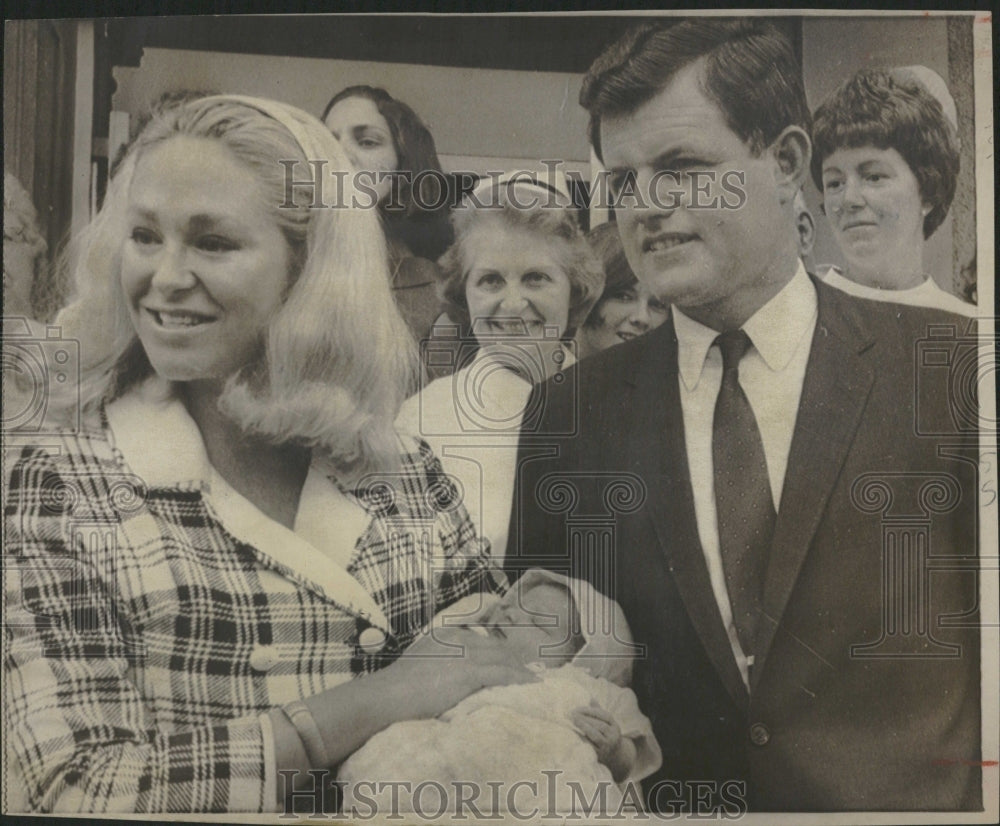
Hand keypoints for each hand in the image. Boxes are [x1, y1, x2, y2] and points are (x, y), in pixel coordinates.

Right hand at [379, 626, 537, 719]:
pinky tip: (530, 684)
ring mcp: (465, 654)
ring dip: (520, 670)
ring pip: (503, 659)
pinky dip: (518, 678)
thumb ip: (441, 662)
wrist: (388, 696)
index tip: (511, 661)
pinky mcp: (470, 671)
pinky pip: (503, 673)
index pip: (482, 641)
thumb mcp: (422, 663)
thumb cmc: (398, 688)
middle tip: (528, 671)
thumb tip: (453, 675)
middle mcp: (459, 639)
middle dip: (513, 659)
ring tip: (532, 679)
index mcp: (447, 635)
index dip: (499, 652)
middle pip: (496, 648)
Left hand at [571, 700, 635, 781]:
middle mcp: (613, 736)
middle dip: (585, 718)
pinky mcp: (600, 755)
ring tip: (572, 720)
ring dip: (583, 727)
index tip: (578, 707)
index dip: (591, 710)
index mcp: (615, 726)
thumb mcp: (607, 724)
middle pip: (599, 725)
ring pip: (595, 735)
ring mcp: (607, 746)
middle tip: (572, 713)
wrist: (615, 756)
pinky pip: (590, 745)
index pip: (605, 715)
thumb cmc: (607, 735)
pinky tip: (574, 733)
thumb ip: (598, 711)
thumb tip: (589, 697)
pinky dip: (582, 738)